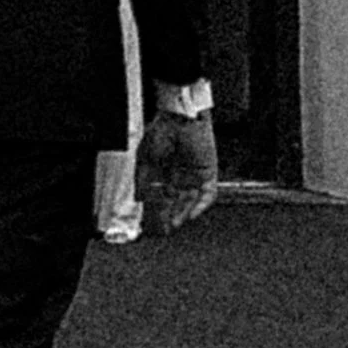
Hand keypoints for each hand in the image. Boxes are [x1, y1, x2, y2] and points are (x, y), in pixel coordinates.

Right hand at [135, 108, 216, 238]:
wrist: (180, 117)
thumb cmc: (161, 132)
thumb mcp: (145, 158)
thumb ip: (142, 179)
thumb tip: (139, 199)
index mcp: (165, 172)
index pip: (162, 197)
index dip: (158, 211)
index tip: (153, 224)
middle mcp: (180, 176)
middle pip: (177, 202)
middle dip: (171, 216)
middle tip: (165, 229)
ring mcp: (195, 175)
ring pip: (191, 201)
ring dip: (184, 213)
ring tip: (176, 224)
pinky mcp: (208, 172)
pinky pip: (208, 193)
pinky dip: (201, 205)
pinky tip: (192, 214)